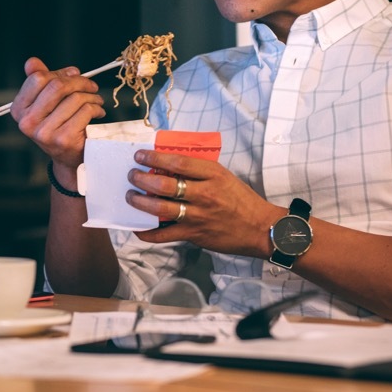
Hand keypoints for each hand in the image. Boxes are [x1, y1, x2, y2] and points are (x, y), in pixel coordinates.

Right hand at [10, 57, 105, 169]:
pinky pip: (85, 111)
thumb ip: (38, 81)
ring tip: (96, 99)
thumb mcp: (44, 103)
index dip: (60, 73)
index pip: (38, 78)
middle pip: (57, 86)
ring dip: (91, 96)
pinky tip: (97, 111)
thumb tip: (32, 62)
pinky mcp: (63, 140)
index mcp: (19, 109)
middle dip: (79, 81)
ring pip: (75, 98)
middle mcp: (28, 122)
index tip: (74, 74)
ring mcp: (45, 132)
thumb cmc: (57, 124)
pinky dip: (96, 107)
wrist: (67, 158)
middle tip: (91, 85)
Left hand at [126, 150, 282, 257]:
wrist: (260, 228)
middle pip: (164, 185)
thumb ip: (199, 171)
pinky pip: (165, 235)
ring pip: (160, 208)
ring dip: (140, 202)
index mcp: (212, 174)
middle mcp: (204, 194)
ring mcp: (198, 216)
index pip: (177, 163)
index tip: (140, 155)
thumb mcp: (224, 177)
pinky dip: (148, 232)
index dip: (154, 158)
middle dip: (142, 179)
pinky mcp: (194, 234)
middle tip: (132, 175)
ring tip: (131, 196)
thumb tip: (169, 165)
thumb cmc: (241, 200)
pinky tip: (138, 228)